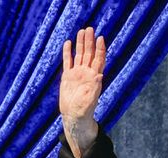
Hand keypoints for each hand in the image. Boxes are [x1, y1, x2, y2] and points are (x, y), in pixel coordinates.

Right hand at [60, 25, 105, 155]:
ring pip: (79, 55)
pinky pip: (67, 62)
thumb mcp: (89, 101)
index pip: (98, 60)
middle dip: (90, 42)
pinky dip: (67, 52)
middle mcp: (85, 74)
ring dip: (81, 44)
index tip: (101, 38)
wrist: (74, 118)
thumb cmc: (83, 113)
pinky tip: (68, 43)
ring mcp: (76, 75)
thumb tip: (99, 75)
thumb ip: (94, 89)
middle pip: (89, 54)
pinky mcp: (67, 77)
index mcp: (93, 79)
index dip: (100, 49)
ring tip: (82, 31)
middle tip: (90, 29)